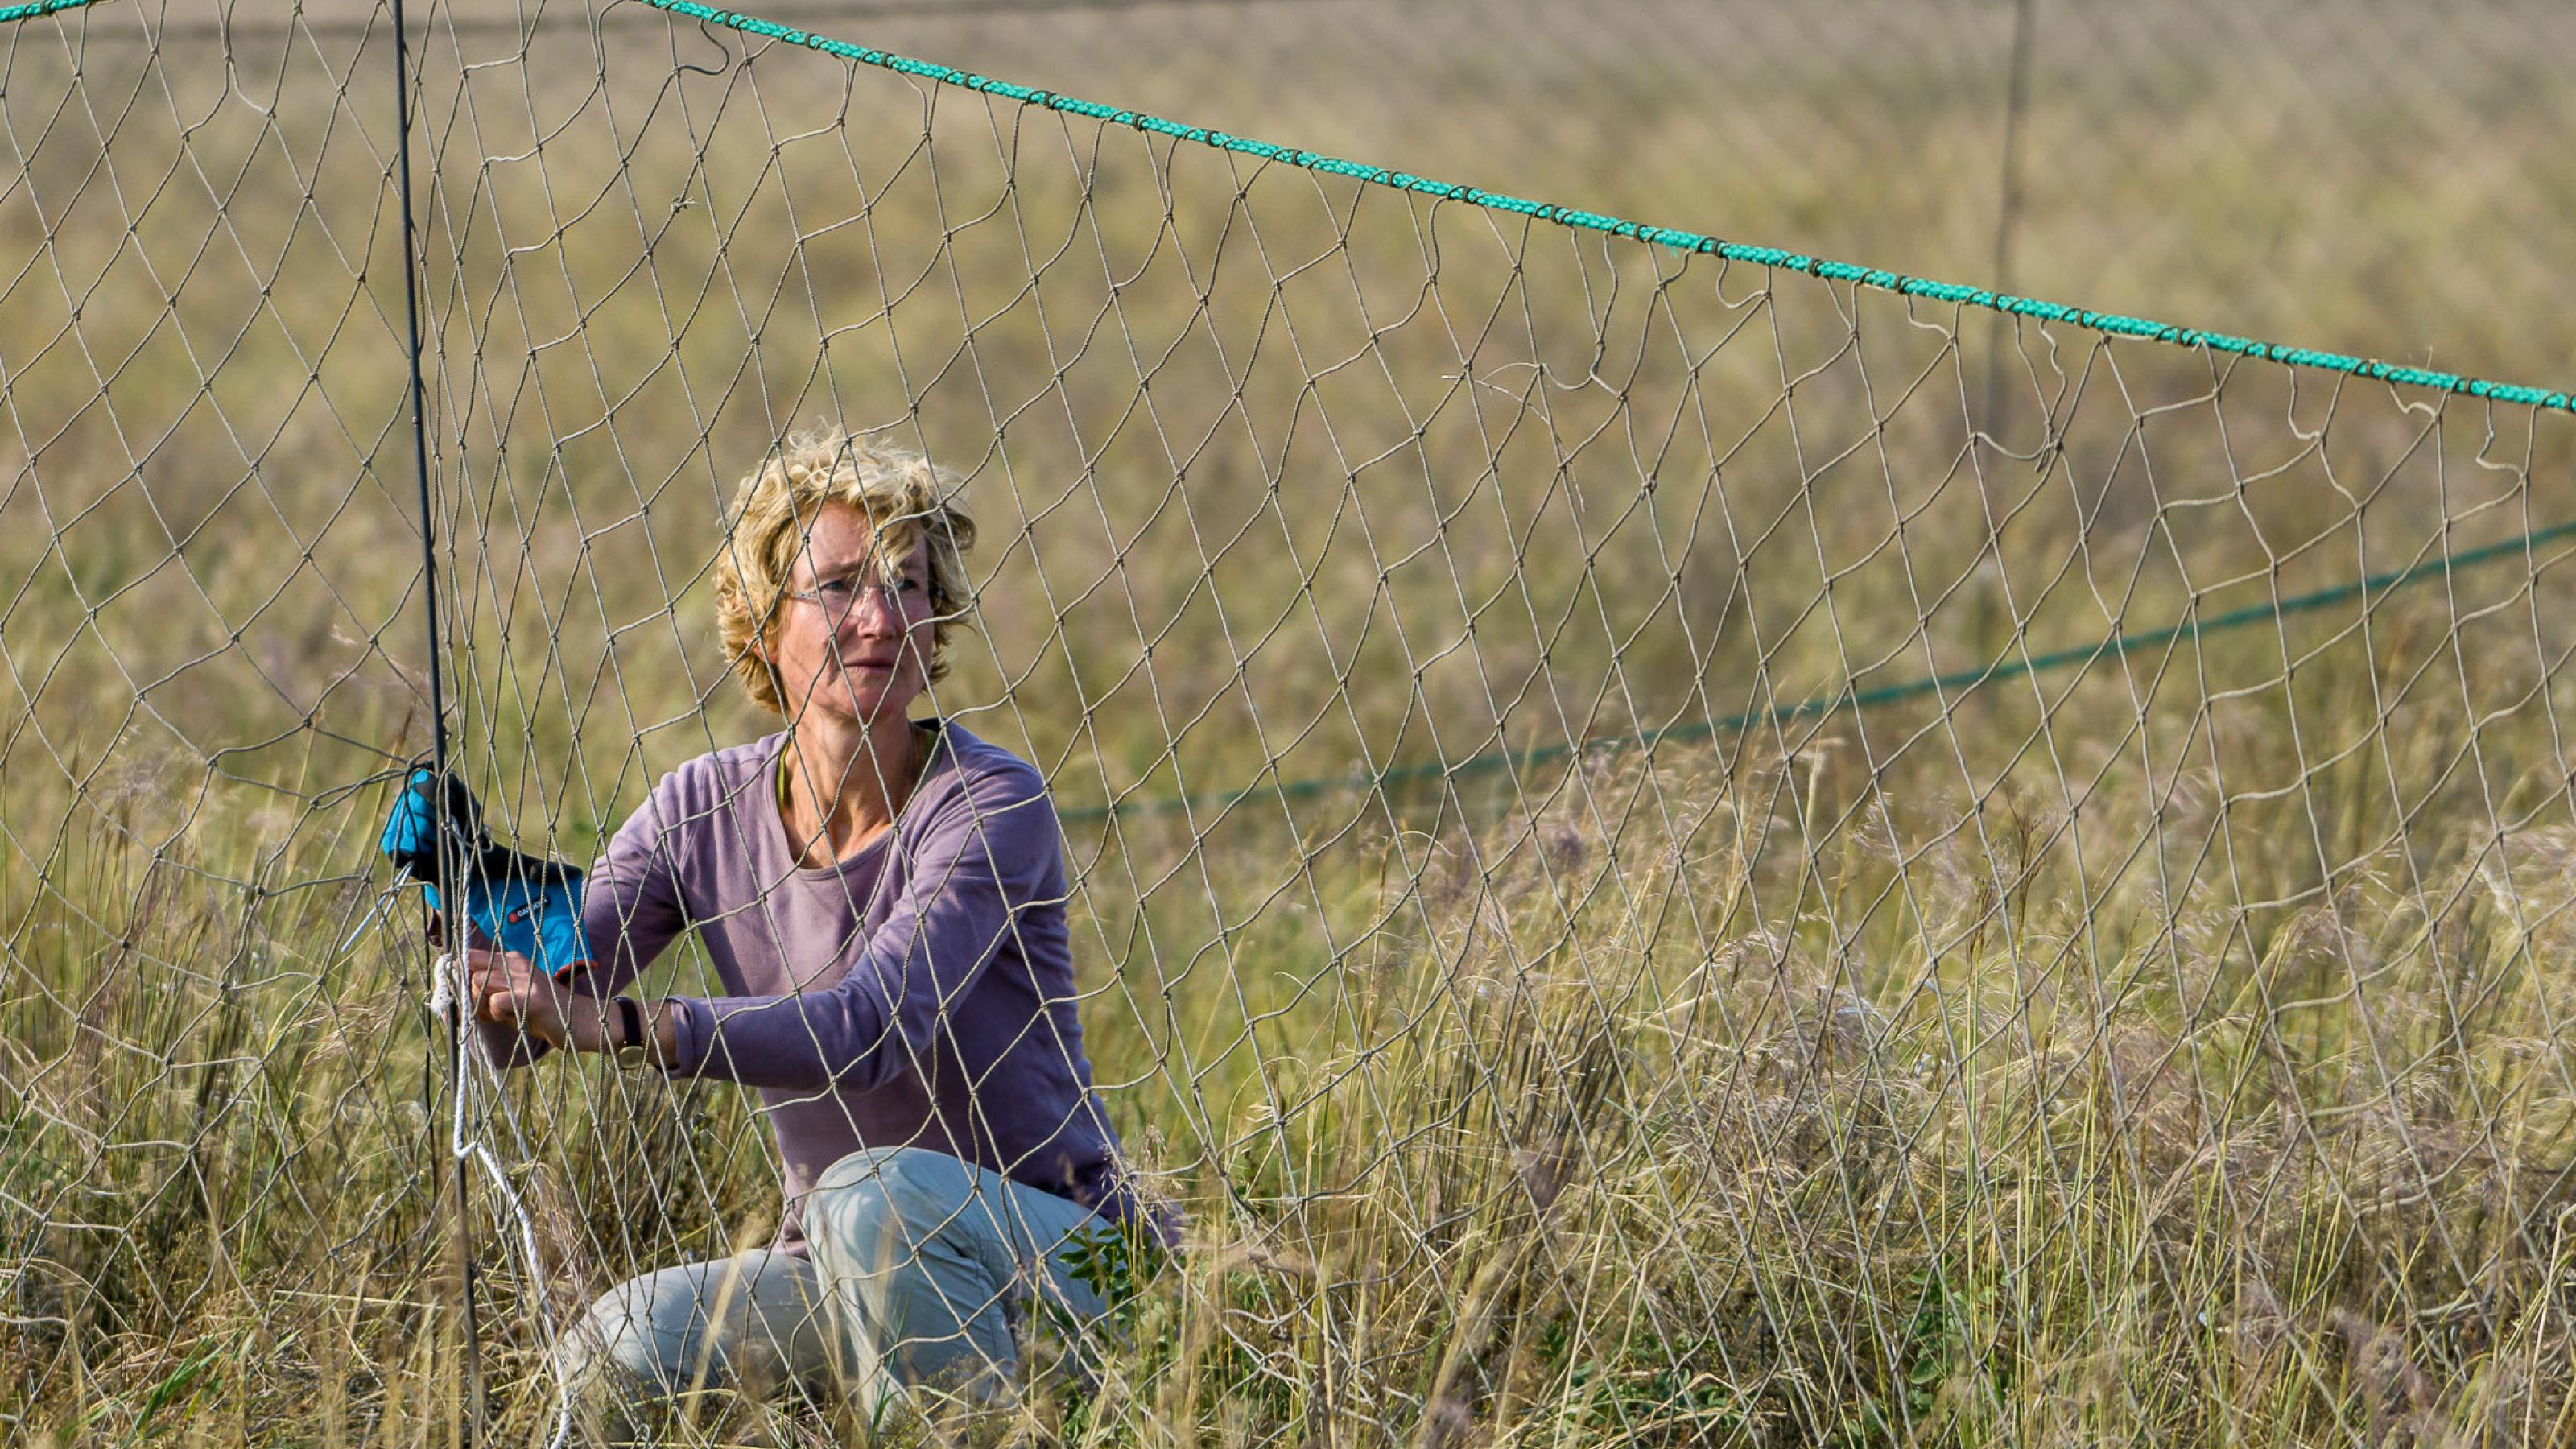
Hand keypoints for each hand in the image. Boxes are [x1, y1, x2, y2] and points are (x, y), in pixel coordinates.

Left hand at [466, 946, 602, 1052]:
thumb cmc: (540, 1013)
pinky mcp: (532, 997)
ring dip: (480, 1004)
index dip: (459, 975)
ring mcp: (525, 979)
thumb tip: (457, 996)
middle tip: (481, 1011)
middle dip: (468, 993)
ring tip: (497, 1015)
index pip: (470, 956)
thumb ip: (487, 993)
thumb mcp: (511, 997)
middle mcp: (518, 963)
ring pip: (479, 982)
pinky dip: (496, 1014)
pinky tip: (511, 1019)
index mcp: (512, 959)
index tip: (463, 995)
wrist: (579, 1022)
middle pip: (470, 969)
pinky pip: (496, 1001)